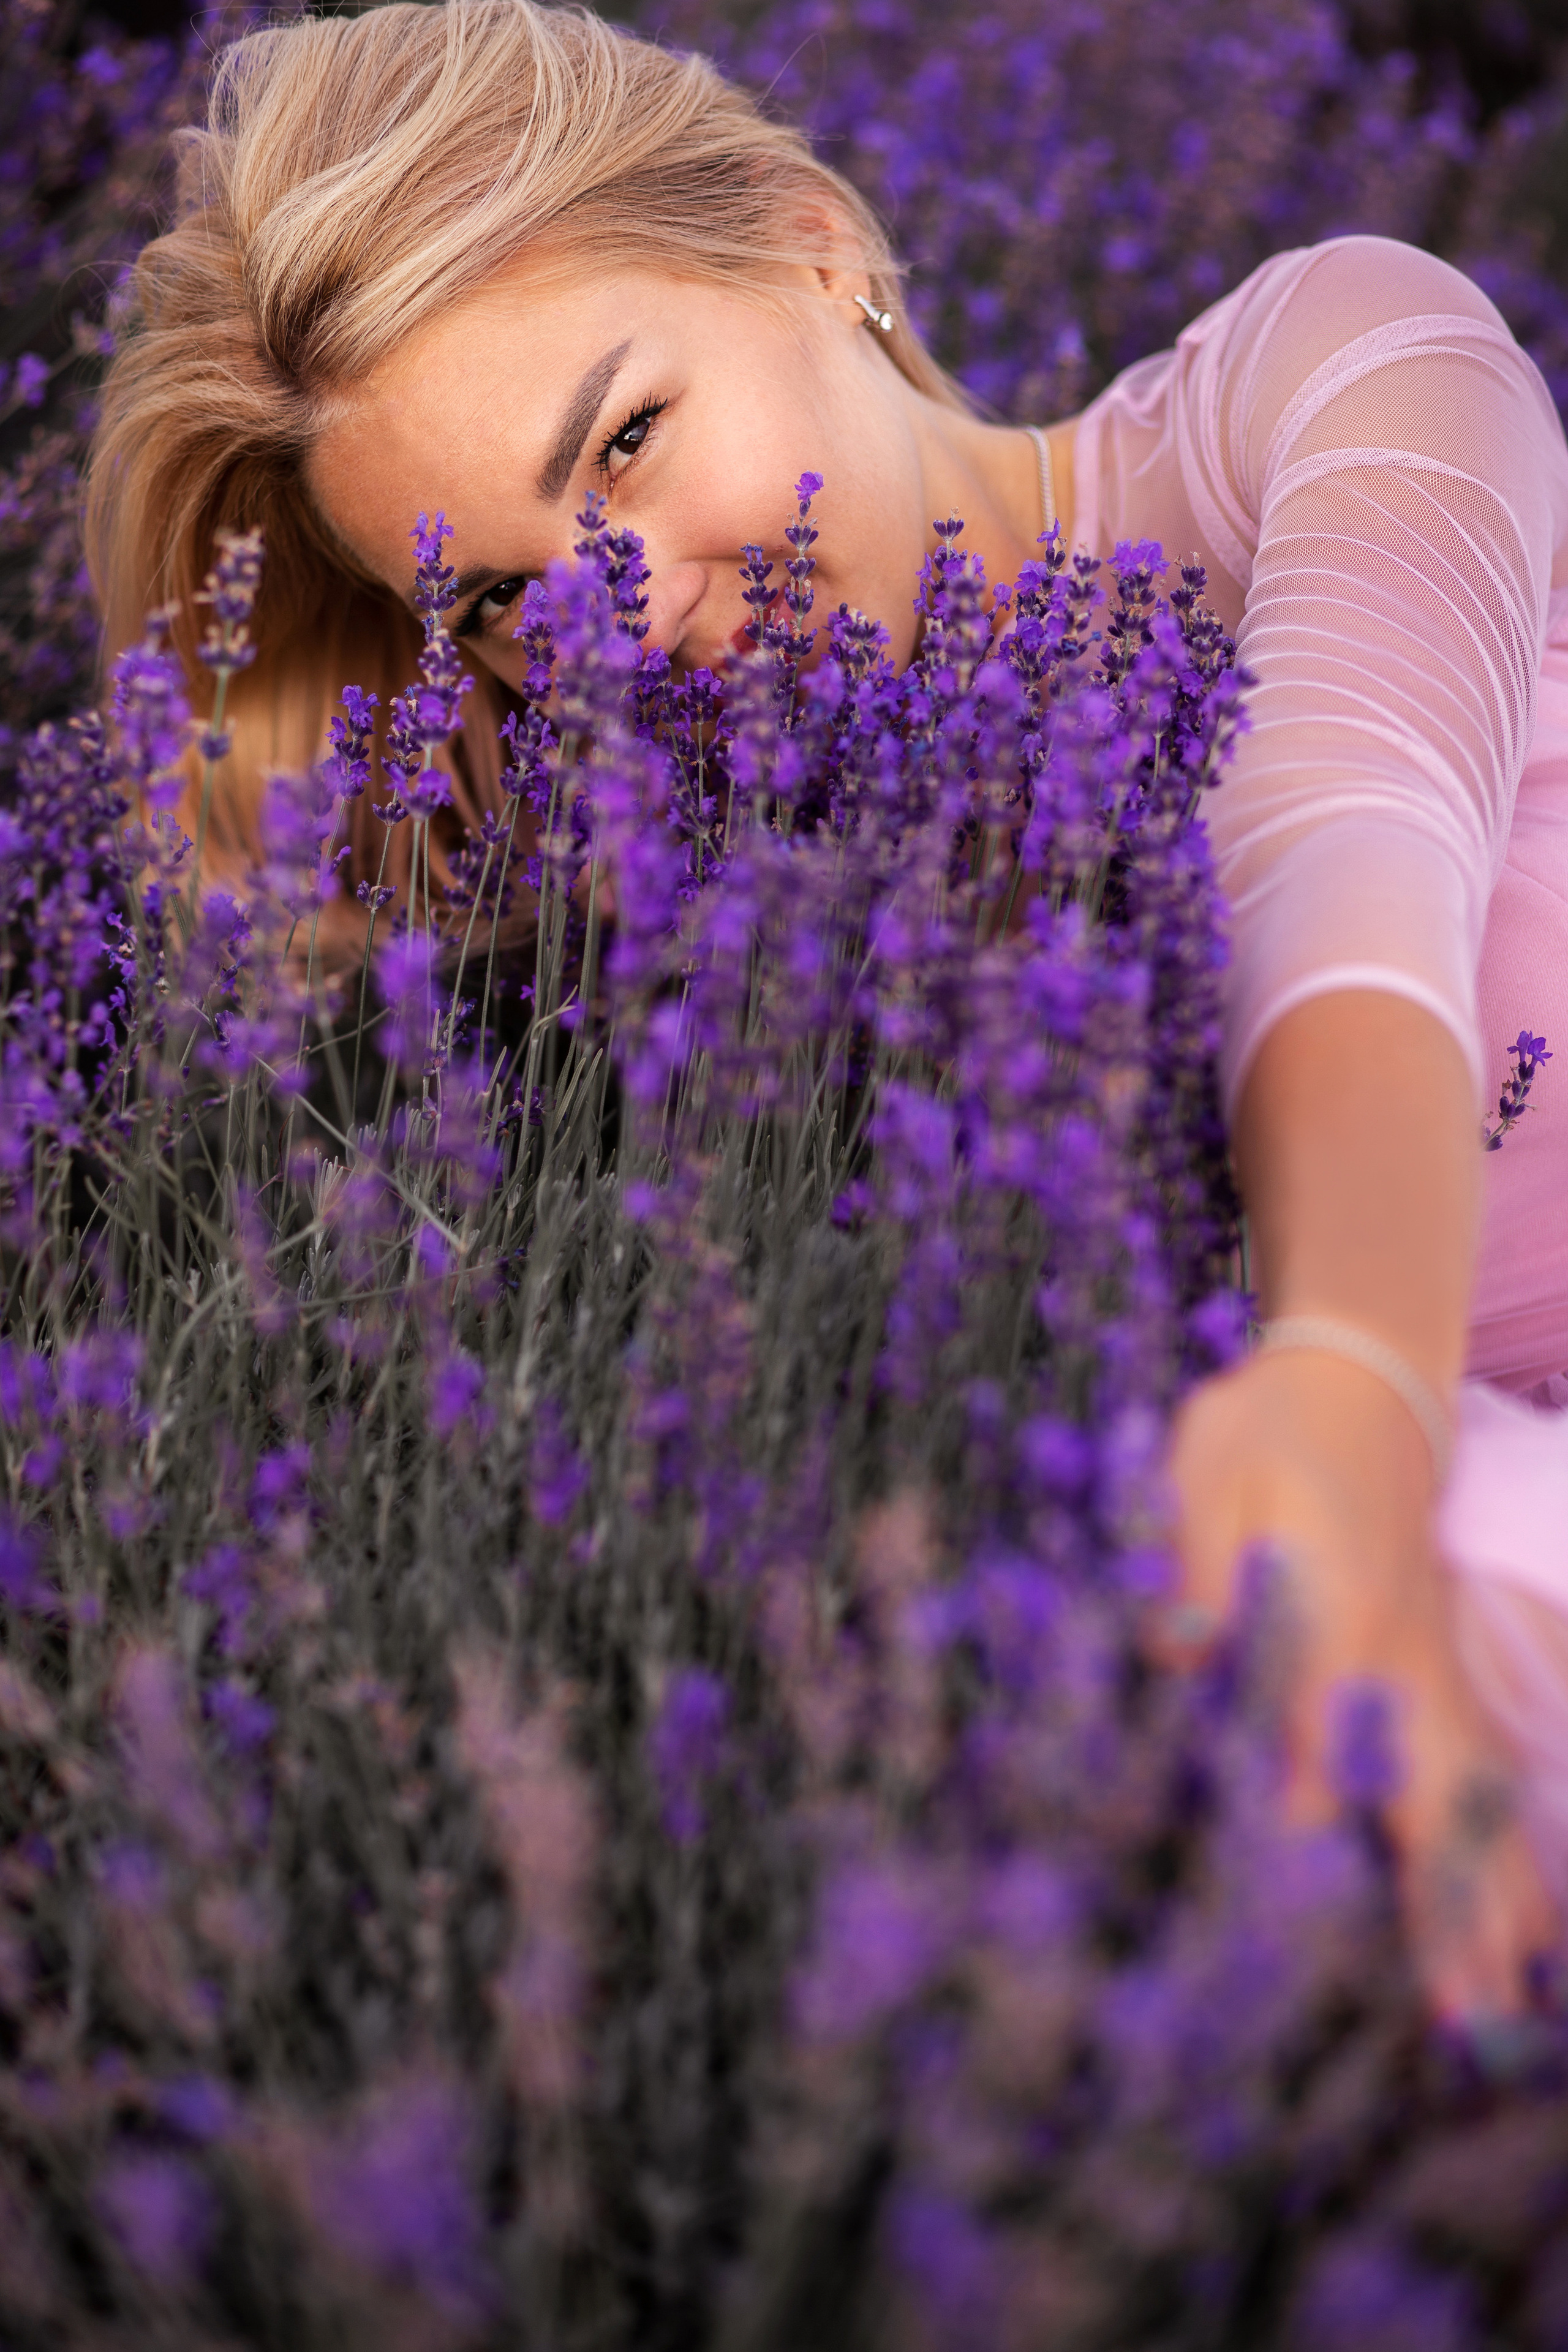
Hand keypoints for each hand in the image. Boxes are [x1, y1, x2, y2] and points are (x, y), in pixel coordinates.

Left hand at [1164, 1346, 1556, 2019]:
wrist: (1362, 1377)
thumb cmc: (1266, 1431)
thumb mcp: (1206, 1476)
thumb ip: (1194, 1570)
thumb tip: (1177, 1653)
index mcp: (1331, 1619)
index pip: (1321, 1756)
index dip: (1307, 1846)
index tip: (1293, 1937)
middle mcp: (1396, 1660)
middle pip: (1430, 1801)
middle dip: (1444, 1911)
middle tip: (1458, 2020)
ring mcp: (1432, 1665)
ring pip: (1474, 1798)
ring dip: (1492, 1897)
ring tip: (1507, 2003)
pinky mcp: (1444, 1663)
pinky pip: (1489, 1768)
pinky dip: (1509, 1845)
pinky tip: (1525, 1919)